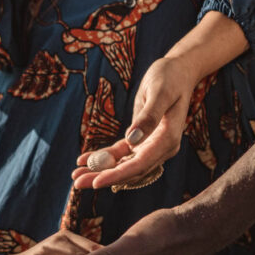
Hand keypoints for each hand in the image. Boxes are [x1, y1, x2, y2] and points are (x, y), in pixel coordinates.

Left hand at [72, 56, 199, 189]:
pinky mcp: (141, 140)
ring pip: (123, 165)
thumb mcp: (160, 92)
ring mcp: (151, 146)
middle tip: (77, 183)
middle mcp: (161, 149)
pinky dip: (103, 157)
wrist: (178, 71)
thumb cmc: (170, 78)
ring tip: (75, 176)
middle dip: (103, 177)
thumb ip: (148, 117)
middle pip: (129, 170)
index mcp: (168, 140)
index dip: (117, 175)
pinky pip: (120, 153)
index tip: (96, 182)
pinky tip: (83, 160)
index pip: (140, 165)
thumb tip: (132, 140)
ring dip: (99, 171)